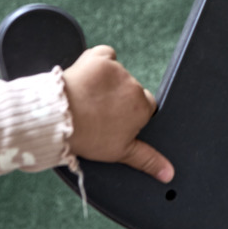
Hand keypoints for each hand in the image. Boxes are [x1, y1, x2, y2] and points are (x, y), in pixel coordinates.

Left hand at [62, 46, 173, 182]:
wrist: (58, 119)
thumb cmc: (88, 138)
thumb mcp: (120, 152)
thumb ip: (148, 159)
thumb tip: (170, 173)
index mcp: (143, 108)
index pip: (146, 106)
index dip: (130, 114)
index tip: (115, 121)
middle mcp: (134, 87)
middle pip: (131, 90)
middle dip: (117, 99)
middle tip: (97, 113)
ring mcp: (117, 70)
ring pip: (116, 74)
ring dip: (105, 83)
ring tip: (86, 99)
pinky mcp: (99, 58)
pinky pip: (105, 54)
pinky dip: (98, 62)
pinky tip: (89, 77)